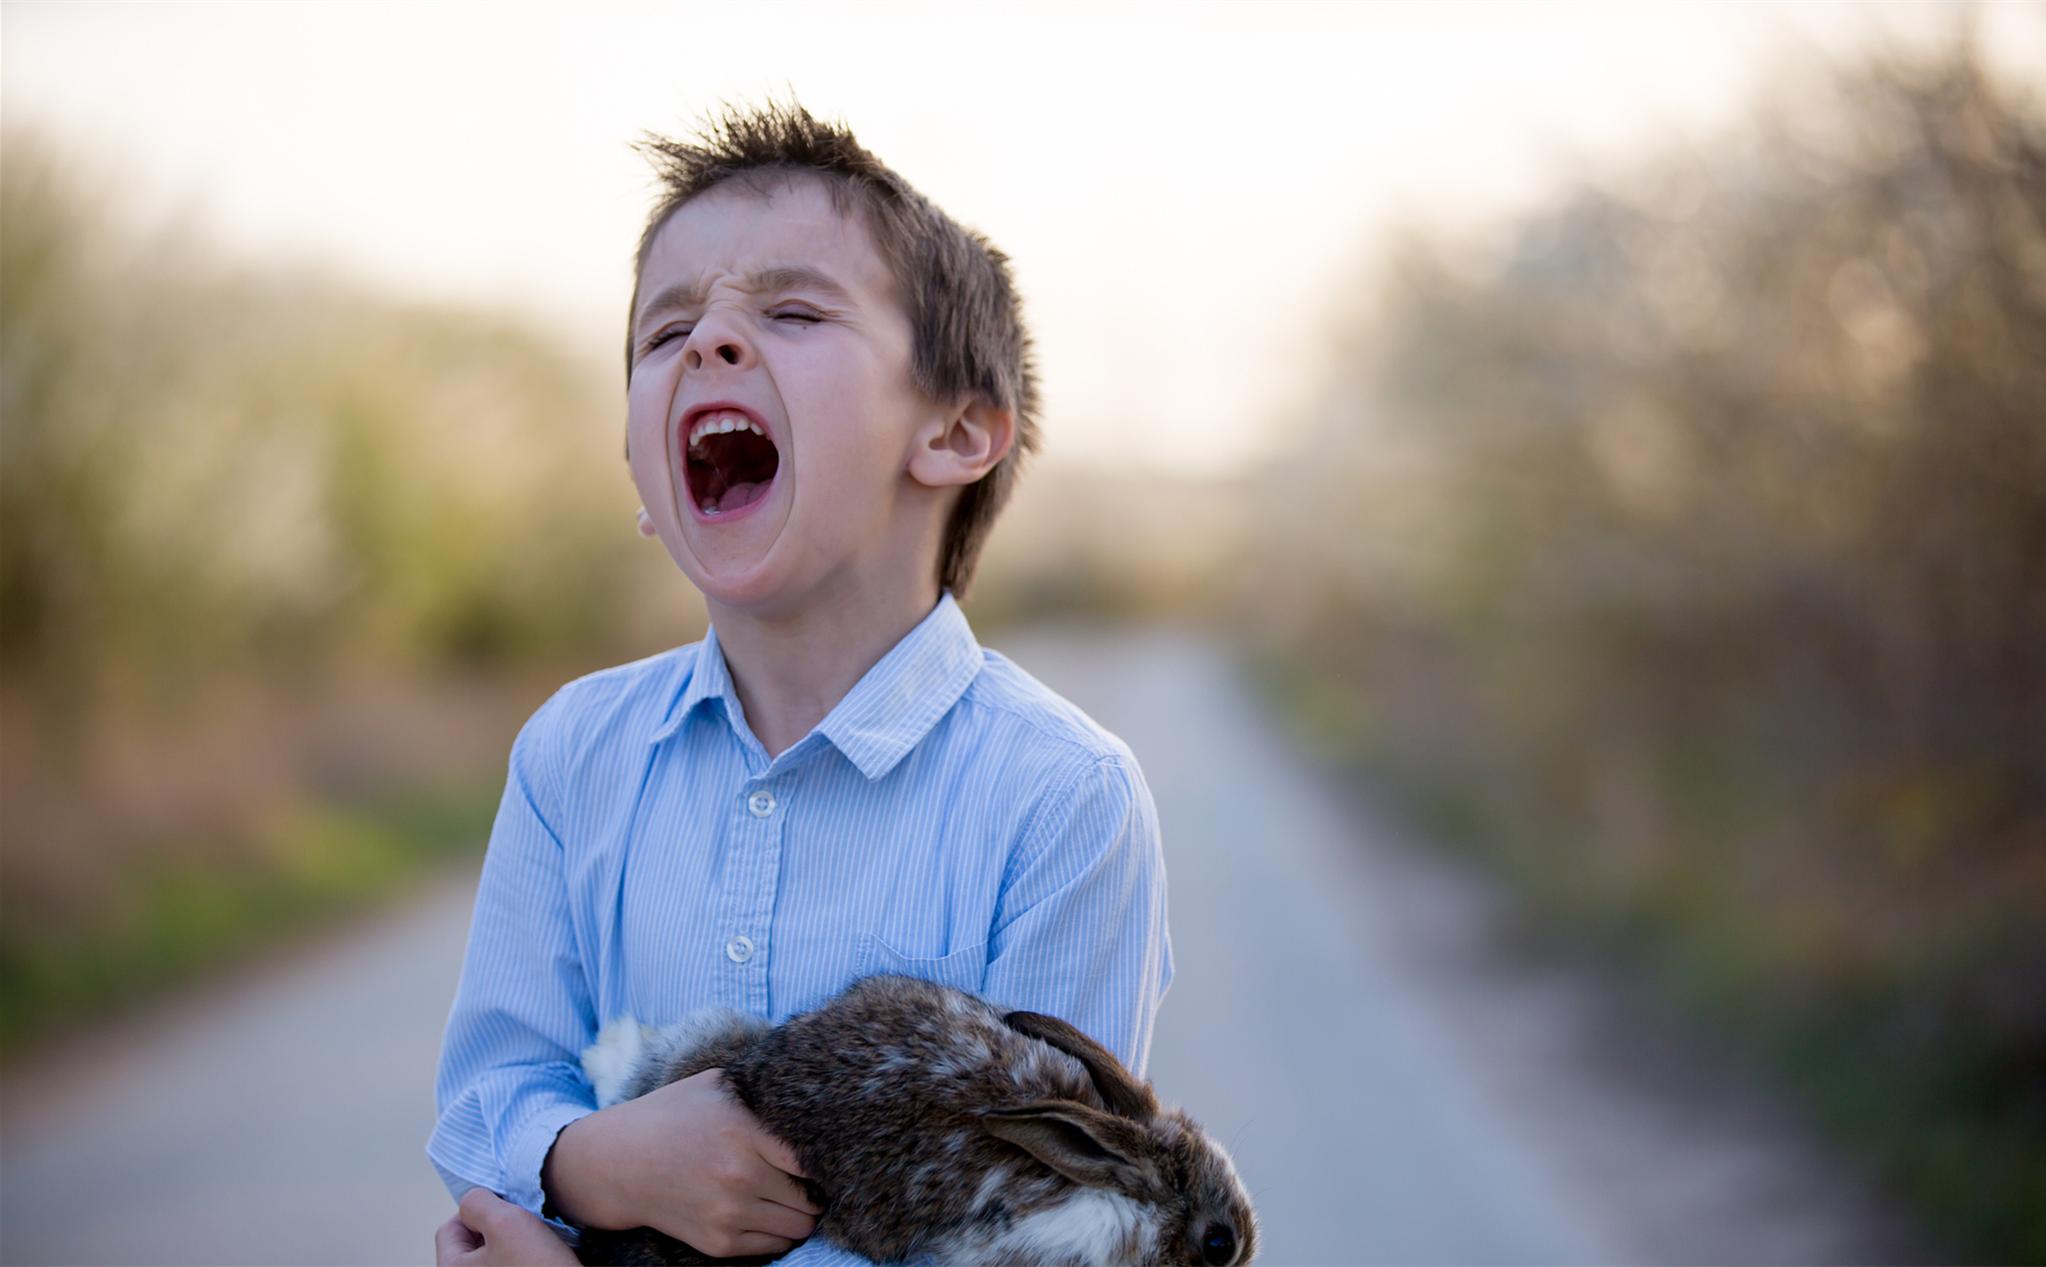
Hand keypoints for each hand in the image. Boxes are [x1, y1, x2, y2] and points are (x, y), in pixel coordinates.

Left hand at [436, 1189, 578, 1266]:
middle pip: (473, 1240)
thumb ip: (478, 1202)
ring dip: (516, 1239)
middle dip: (499, 1225)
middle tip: (524, 1224)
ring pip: (496, 1251)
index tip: (505, 1209)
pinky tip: (544, 1255)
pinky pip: (514, 1263)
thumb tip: (473, 1199)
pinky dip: (528, 1255)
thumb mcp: (504, 1222)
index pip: (450, 1227)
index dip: (478, 1211)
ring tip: (537, 1241)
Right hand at [543, 1068, 820, 1258]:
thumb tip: (807, 1082)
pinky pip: (775, 1245)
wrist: (616, 1164)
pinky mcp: (719, 1243)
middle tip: (808, 1177)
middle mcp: (740, 1176)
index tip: (822, 1151)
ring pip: (800, 1226)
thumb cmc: (670, 1116)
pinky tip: (767, 1210)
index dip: (823, 1155)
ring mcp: (729, 1214)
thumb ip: (760, 1088)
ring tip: (789, 1195)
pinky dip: (779, 1231)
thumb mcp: (715, 1086)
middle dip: (815, 1188)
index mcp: (742, 1131)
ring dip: (802, 1212)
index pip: (810, 1156)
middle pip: (812, 1196)